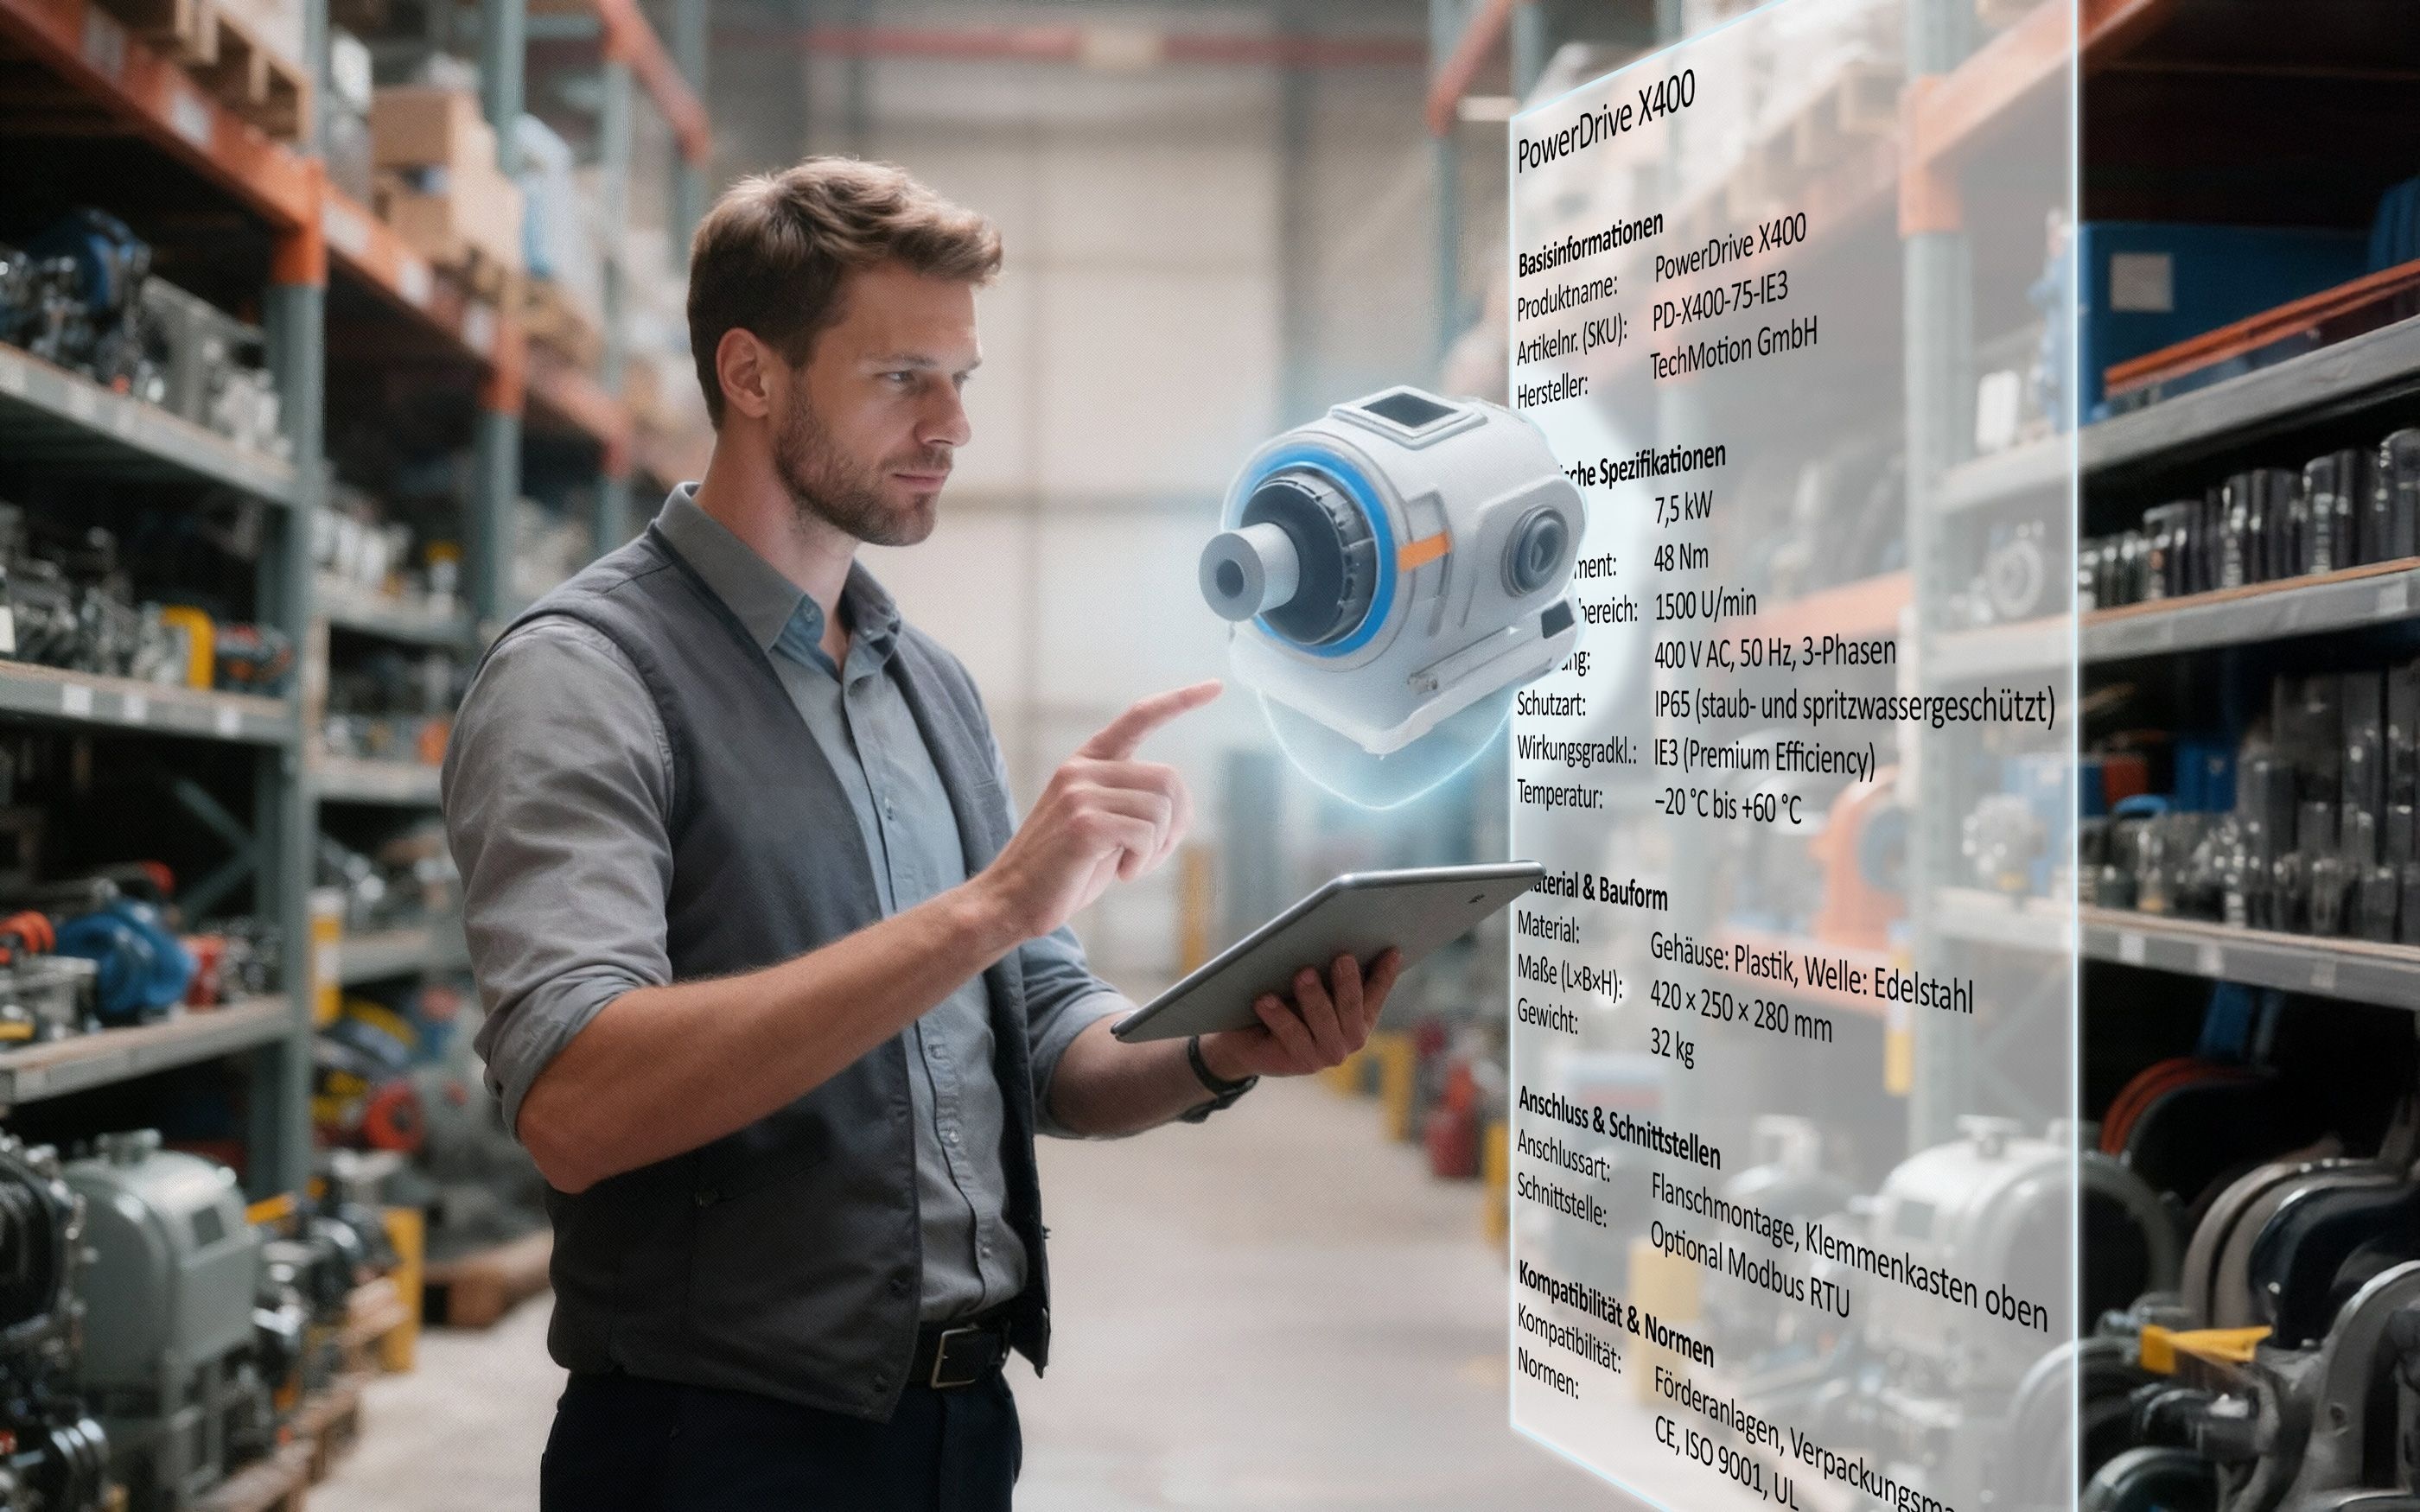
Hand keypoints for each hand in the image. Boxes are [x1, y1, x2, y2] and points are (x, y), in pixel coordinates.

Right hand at [970, 680, 1220, 941]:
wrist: (1010, 900)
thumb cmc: (1062, 869)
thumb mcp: (1100, 824)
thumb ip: (1132, 803)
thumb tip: (1181, 808)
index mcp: (1086, 763)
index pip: (1138, 718)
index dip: (1179, 701)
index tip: (1214, 687)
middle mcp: (1082, 769)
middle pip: (1168, 779)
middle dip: (1175, 822)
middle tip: (1151, 852)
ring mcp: (1080, 794)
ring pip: (1161, 810)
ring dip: (1155, 848)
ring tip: (1126, 863)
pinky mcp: (1084, 823)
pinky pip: (1145, 834)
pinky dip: (1142, 862)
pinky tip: (1119, 872)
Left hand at [1197, 949, 1403, 1081]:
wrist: (1253, 1041)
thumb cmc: (1290, 1001)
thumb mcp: (1315, 984)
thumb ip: (1331, 970)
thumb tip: (1339, 936)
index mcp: (1362, 1016)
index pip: (1377, 991)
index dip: (1385, 973)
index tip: (1391, 950)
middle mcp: (1351, 1038)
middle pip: (1351, 1006)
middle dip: (1347, 982)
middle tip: (1342, 958)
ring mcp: (1327, 1053)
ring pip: (1323, 1021)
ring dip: (1314, 997)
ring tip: (1303, 974)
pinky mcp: (1298, 1062)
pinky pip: (1290, 1034)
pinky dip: (1278, 1015)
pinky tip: (1265, 999)